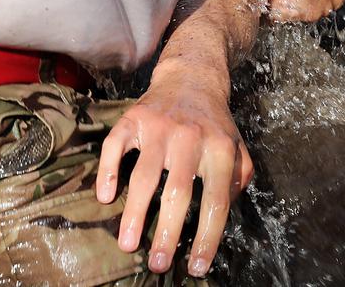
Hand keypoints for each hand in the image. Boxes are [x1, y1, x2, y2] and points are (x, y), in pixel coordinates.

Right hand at [95, 71, 252, 276]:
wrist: (192, 78)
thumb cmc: (215, 124)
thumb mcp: (237, 147)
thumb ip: (239, 179)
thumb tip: (225, 211)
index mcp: (219, 149)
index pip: (216, 201)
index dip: (207, 237)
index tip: (196, 266)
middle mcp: (189, 138)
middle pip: (177, 193)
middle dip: (166, 233)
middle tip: (158, 264)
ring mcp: (159, 128)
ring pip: (144, 176)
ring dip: (134, 214)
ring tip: (127, 245)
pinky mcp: (133, 119)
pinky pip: (116, 148)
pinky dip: (108, 173)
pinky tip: (105, 198)